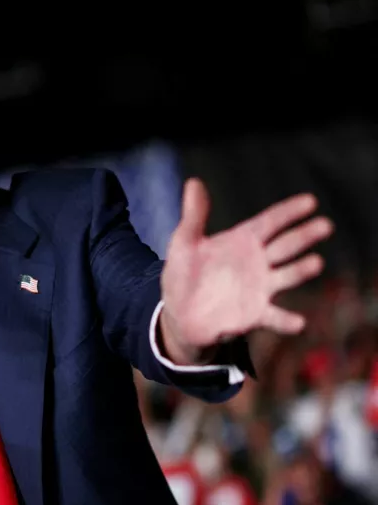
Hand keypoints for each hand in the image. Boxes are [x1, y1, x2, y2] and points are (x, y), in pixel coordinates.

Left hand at [160, 179, 332, 362]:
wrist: (179, 313)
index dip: (288, 212)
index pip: (270, 221)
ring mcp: (260, 288)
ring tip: (316, 262)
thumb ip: (194, 215)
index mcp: (243, 241)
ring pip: (287, 276)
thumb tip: (193, 181)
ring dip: (301, 270)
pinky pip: (274, 317)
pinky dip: (287, 320)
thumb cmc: (184, 273)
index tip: (310, 201)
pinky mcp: (255, 314)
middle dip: (304, 235)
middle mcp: (258, 262)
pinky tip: (298, 322)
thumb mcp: (184, 242)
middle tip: (325, 225)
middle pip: (285, 245)